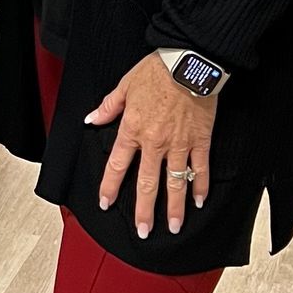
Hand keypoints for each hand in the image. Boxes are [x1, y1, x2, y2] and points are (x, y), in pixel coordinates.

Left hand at [88, 52, 216, 239]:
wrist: (189, 61)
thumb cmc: (156, 70)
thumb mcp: (125, 85)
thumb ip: (109, 107)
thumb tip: (91, 119)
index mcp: (133, 129)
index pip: (118, 165)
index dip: (110, 186)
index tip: (105, 203)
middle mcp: (155, 142)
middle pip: (147, 183)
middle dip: (143, 210)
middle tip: (143, 231)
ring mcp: (180, 143)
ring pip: (175, 182)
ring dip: (173, 207)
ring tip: (173, 227)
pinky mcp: (201, 140)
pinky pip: (200, 168)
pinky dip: (199, 185)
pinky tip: (199, 201)